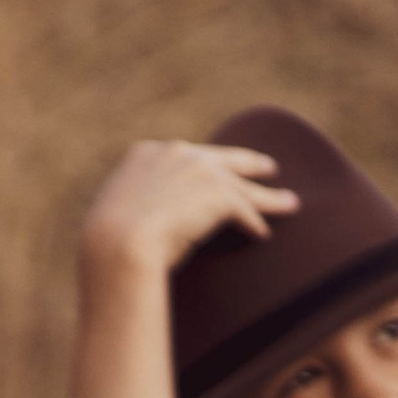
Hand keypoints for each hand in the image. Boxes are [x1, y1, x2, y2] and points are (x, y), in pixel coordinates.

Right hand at [79, 140, 297, 282]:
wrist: (118, 244)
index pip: (186, 156)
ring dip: (268, 198)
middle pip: (223, 159)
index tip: (218, 171)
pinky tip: (263, 235)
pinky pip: (244, 211)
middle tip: (270, 168)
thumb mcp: (116, 215)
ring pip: (242, 185)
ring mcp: (198, 169)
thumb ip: (134, 208)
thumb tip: (135, 225)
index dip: (206, 164)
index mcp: (146, 155)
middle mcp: (175, 154)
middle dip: (249, 164)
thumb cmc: (107, 242)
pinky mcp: (218, 193)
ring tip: (290, 205)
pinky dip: (255, 224)